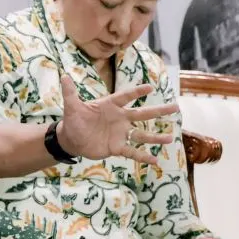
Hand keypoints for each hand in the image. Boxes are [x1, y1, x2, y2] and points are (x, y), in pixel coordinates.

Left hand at [55, 76, 179, 164]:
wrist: (71, 139)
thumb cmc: (73, 120)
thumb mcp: (71, 107)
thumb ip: (70, 93)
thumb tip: (64, 76)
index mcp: (110, 106)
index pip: (125, 97)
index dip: (136, 92)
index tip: (149, 87)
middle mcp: (119, 118)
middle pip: (142, 114)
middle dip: (158, 111)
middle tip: (175, 107)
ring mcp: (120, 133)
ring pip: (141, 134)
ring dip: (155, 137)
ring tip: (170, 138)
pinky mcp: (116, 147)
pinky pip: (132, 152)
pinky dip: (143, 156)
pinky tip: (156, 161)